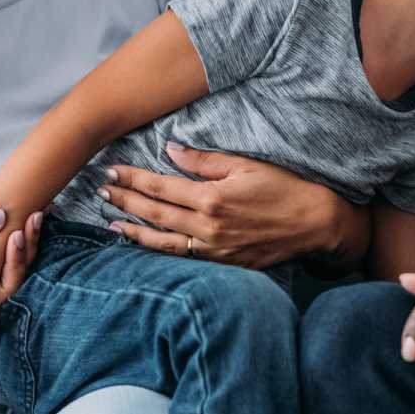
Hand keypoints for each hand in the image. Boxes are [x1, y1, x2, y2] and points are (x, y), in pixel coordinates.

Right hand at [0, 209, 43, 311]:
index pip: (10, 281)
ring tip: (40, 209)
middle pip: (18, 268)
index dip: (18, 257)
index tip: (18, 232)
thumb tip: (0, 216)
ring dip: (28, 234)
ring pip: (14, 257)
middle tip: (37, 214)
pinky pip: (4, 247)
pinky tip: (26, 209)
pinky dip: (15, 230)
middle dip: (29, 241)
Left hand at [99, 143, 351, 269]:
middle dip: (124, 201)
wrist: (313, 223)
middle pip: (154, 214)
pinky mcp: (222, 264)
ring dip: (133, 232)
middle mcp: (207, 227)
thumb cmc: (283, 188)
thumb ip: (204, 160)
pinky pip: (182, 258)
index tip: (111, 171)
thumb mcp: (245, 165)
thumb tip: (171, 149)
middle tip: (101, 191)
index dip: (132, 178)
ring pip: (162, 242)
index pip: (160, 187)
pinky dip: (159, 251)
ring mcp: (213, 249)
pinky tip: (146, 246)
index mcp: (211, 198)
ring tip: (111, 226)